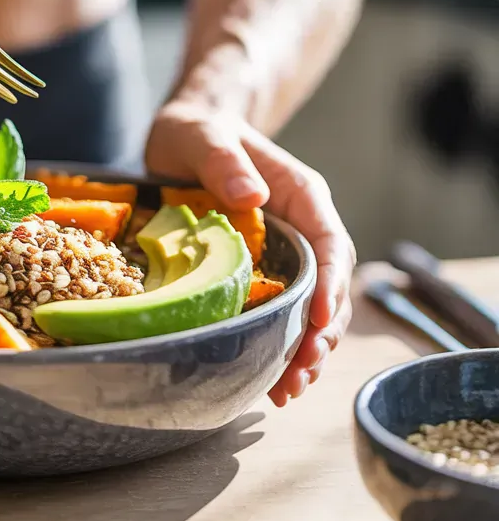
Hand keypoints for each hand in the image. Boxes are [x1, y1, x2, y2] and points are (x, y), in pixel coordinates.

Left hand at [145, 101, 355, 405]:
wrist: (190, 132)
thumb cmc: (199, 130)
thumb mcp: (203, 136)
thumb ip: (225, 159)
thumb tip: (254, 195)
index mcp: (301, 195)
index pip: (330, 243)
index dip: (330, 285)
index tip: (320, 321)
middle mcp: (302, 227)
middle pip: (327, 286)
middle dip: (319, 334)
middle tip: (298, 375)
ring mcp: (285, 251)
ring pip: (309, 307)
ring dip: (303, 349)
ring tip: (287, 391)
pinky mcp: (262, 269)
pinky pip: (280, 309)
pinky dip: (278, 343)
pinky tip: (268, 378)